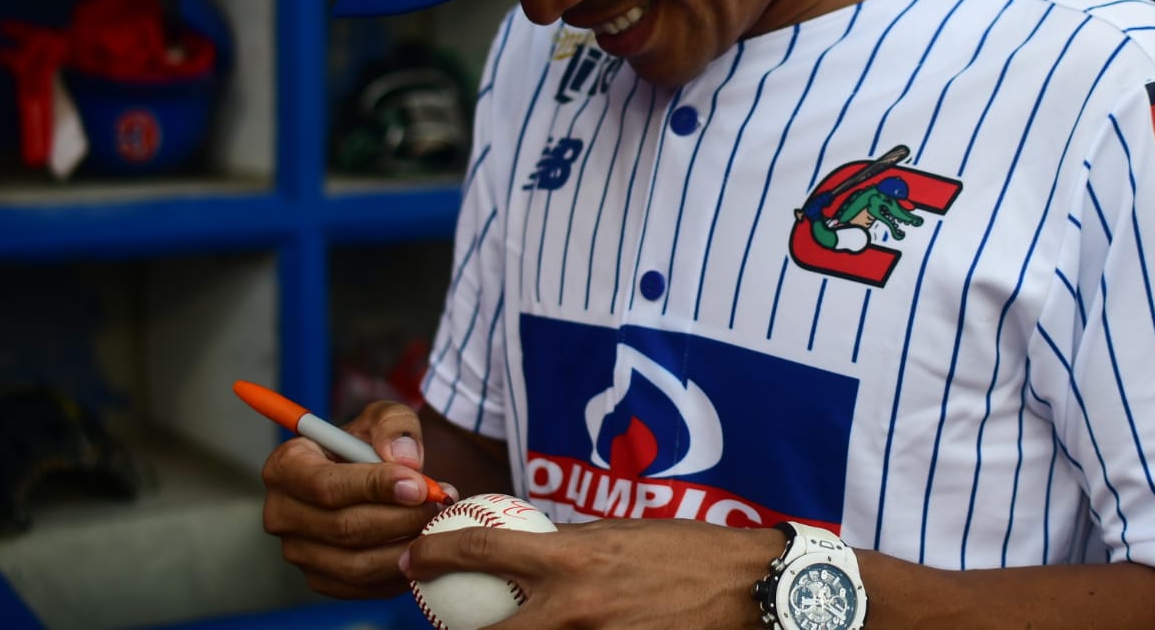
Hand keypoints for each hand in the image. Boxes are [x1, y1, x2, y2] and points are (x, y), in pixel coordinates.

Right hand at [260, 399, 458, 598]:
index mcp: (285, 466)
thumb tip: (404, 459)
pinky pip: (362, 587)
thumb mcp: (385, 417)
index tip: (419, 487)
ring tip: (436, 527)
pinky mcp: (319, 579)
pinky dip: (398, 574)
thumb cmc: (372, 443)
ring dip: (404, 548)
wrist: (372, 476)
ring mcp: (297, 552)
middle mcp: (281, 513)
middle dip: (400, 519)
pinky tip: (424, 550)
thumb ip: (394, 426)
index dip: (374, 488)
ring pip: (356, 564)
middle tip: (438, 507)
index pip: (326, 486)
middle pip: (343, 528)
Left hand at [401, 516, 783, 628]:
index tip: (412, 559)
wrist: (742, 589)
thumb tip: (526, 547)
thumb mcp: (616, 534)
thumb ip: (567, 545)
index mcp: (570, 559)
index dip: (435, 555)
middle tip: (440, 621)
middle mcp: (573, 609)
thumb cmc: (682, 550)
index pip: (482, 550)